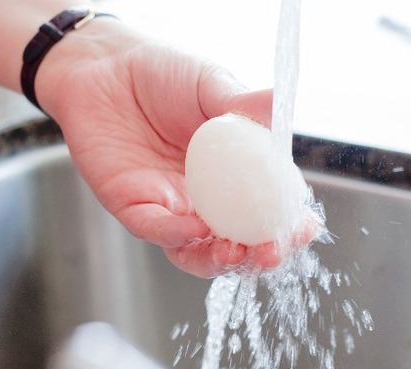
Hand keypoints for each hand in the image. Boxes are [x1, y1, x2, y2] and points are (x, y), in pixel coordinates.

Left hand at [37, 20, 314, 277]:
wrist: (104, 66)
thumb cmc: (159, 73)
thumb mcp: (208, 84)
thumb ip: (241, 103)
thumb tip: (279, 103)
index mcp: (231, 172)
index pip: (266, 208)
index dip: (287, 223)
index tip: (305, 225)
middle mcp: (203, 197)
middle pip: (236, 240)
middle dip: (259, 254)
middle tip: (274, 251)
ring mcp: (169, 206)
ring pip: (196, 250)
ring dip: (220, 259)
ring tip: (239, 253)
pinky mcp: (133, 206)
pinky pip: (156, 230)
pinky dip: (177, 235)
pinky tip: (197, 229)